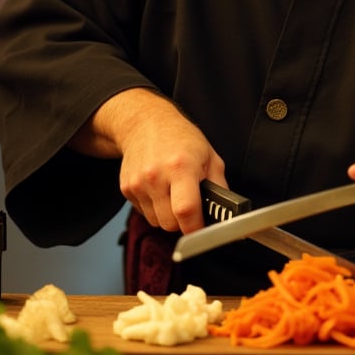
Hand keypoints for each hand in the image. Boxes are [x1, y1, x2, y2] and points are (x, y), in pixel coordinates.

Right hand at [72, 88, 225, 233]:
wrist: (146, 123)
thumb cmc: (181, 139)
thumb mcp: (210, 156)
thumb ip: (219, 186)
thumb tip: (228, 214)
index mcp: (181, 167)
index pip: (186, 210)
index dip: (196, 228)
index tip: (202, 231)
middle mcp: (156, 176)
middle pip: (169, 223)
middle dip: (182, 222)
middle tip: (189, 206)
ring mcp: (138, 183)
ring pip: (156, 222)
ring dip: (167, 215)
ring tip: (173, 193)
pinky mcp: (126, 189)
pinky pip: (143, 213)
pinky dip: (153, 208)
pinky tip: (158, 189)